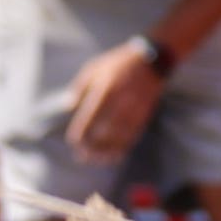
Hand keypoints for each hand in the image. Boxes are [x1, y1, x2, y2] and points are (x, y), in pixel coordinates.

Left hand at [65, 37, 170, 163]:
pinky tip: (114, 155)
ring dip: (106, 151)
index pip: (91, 115)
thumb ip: (80, 86)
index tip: (74, 142)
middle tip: (82, 156)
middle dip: (93, 146)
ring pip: (119, 137)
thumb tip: (69, 106)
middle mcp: (121, 100)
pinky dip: (123, 148)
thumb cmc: (118, 63)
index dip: (82, 131)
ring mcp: (134, 109)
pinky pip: (133, 136)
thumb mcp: (95, 67)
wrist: (152, 61)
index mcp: (106, 87)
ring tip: (95, 160)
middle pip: (105, 130)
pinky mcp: (144, 115)